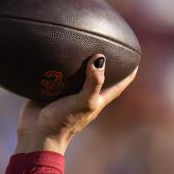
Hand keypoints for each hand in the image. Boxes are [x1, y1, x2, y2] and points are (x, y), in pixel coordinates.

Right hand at [15, 54, 136, 153]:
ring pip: (78, 72)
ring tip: (82, 40)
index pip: (120, 83)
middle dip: (106, 62)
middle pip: (101, 76)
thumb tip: (100, 58)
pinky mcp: (52, 90)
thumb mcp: (84, 102)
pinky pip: (57, 73)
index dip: (130, 71)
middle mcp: (86, 94)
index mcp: (99, 98)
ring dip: (81, 60)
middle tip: (109, 42)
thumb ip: (93, 82)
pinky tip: (54, 49)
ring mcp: (69, 92)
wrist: (37, 133)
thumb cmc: (64, 121)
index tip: (136, 56)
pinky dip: (58, 63)